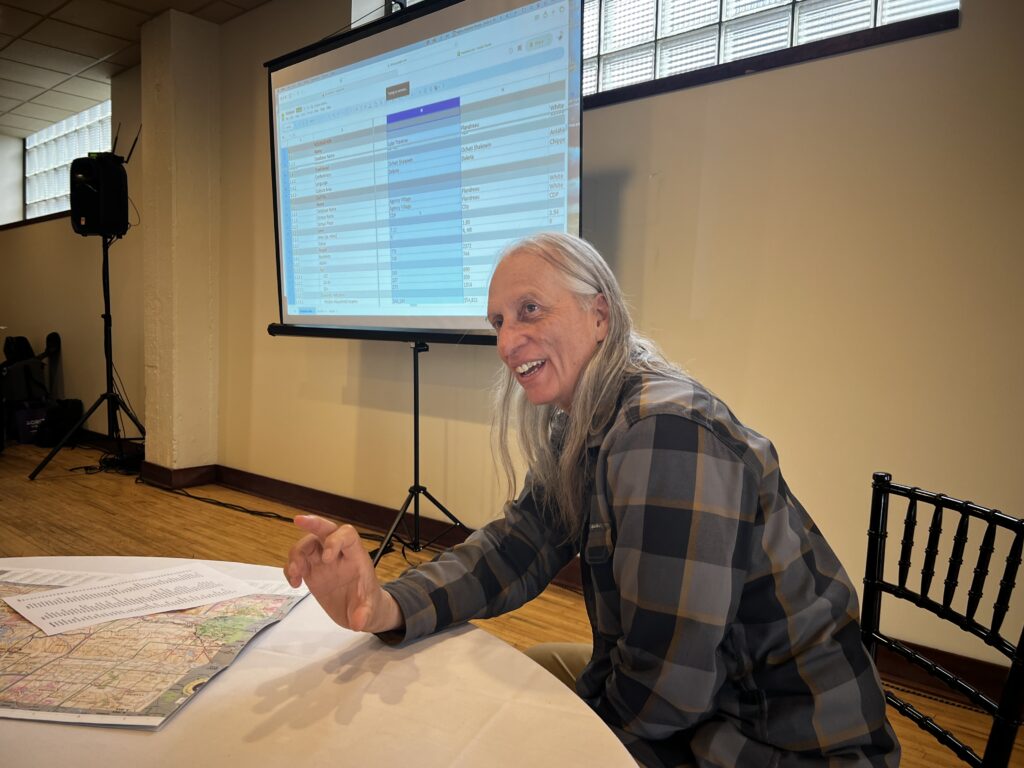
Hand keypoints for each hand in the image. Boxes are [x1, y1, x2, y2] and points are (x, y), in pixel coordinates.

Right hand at [284, 515, 402, 633]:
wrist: (359, 612)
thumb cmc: (368, 604)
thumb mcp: (370, 611)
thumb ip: (364, 615)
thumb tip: (359, 623)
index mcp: (356, 556)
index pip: (347, 535)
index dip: (335, 541)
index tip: (326, 560)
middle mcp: (338, 554)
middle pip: (325, 530)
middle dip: (313, 523)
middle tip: (298, 520)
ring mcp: (323, 562)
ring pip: (307, 545)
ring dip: (296, 555)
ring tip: (296, 574)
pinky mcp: (312, 573)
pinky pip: (297, 563)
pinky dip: (291, 569)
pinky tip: (294, 583)